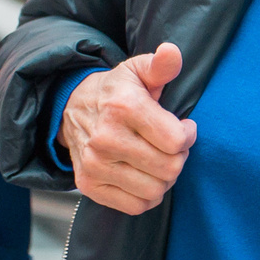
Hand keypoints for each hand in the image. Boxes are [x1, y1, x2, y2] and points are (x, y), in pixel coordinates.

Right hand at [60, 43, 196, 215]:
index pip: (176, 141)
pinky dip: (147, 195)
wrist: (72, 109)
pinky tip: (144, 175)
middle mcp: (106, 139)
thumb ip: (161, 65)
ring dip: (165, 178)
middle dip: (179, 157)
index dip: (188, 135)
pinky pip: (136, 206)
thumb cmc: (117, 91)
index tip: (183, 127)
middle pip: (170, 168)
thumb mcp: (138, 71)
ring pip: (155, 190)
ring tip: (158, 160)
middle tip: (171, 146)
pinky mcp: (88, 186)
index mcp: (123, 108)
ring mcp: (95, 165)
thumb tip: (172, 53)